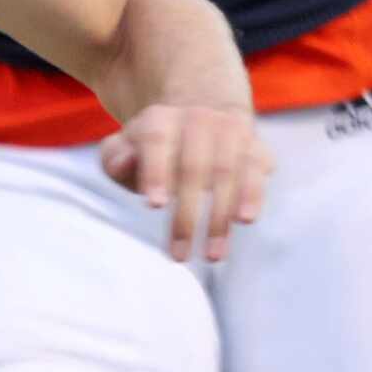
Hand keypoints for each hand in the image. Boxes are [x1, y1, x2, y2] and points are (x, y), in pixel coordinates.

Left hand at [100, 104, 272, 262]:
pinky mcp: (254, 147)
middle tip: (178, 256)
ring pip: (226, 173)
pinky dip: (253, 194)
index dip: (156, 172)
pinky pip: (256, 170)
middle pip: (193, 167)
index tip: (154, 205)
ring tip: (213, 256)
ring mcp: (229, 131)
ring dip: (220, 217)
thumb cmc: (155, 148)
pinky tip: (245, 220)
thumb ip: (116, 158)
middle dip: (186, 215)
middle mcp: (197, 119)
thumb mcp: (128, 148)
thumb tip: (123, 163)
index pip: (156, 141)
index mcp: (160, 119)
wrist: (201, 115)